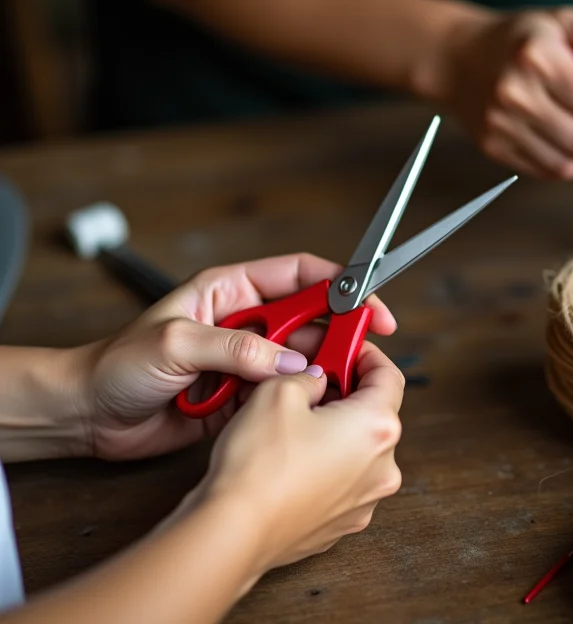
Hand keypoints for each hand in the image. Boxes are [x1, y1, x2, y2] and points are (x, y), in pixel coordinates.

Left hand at [76, 253, 396, 460]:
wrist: (87, 415)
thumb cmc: (116, 365)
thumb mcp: (175, 342)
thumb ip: (235, 347)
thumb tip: (290, 362)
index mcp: (230, 292)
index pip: (297, 276)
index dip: (338, 285)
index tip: (367, 302)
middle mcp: (245, 323)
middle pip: (310, 321)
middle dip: (338, 335)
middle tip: (360, 355)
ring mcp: (246, 362)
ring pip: (301, 362)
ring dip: (318, 374)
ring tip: (332, 388)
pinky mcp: (242, 399)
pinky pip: (282, 397)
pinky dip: (296, 404)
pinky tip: (303, 411)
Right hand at [184, 342, 403, 582]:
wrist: (233, 533)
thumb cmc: (259, 464)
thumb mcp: (280, 390)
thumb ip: (308, 375)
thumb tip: (316, 378)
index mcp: (377, 427)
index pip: (389, 375)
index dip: (365, 353)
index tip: (344, 345)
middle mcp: (383, 467)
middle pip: (374, 411)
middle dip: (345, 389)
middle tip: (311, 376)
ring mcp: (364, 500)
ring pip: (357, 447)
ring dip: (334, 426)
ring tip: (294, 417)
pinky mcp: (342, 522)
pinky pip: (341, 478)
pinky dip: (324, 460)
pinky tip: (290, 454)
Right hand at [434, 6, 572, 178]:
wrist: (457, 58)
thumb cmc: (515, 38)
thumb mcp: (562, 21)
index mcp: (540, 59)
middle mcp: (518, 95)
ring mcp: (503, 125)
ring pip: (566, 164)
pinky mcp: (495, 146)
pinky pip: (544, 171)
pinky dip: (568, 166)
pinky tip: (572, 148)